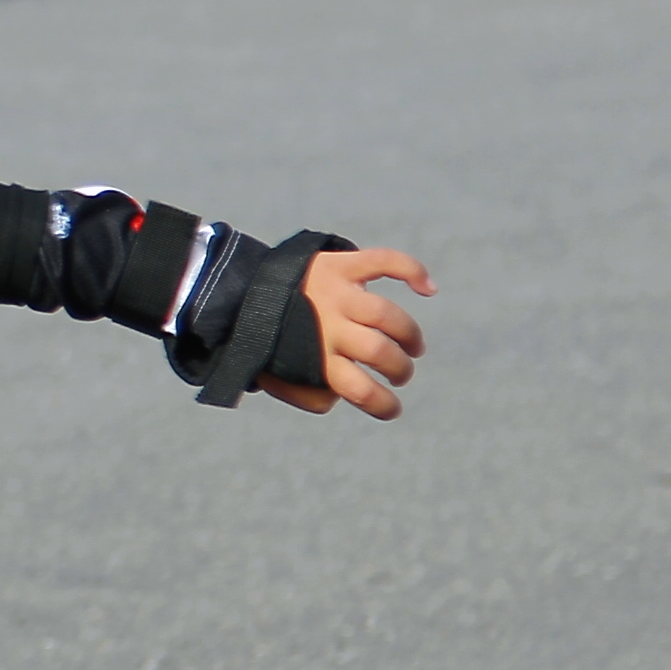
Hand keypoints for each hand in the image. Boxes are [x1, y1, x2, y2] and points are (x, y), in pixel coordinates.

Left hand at [259, 249, 431, 420]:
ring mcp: (336, 292)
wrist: (241, 288)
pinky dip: (412, 270)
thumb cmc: (268, 338)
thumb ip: (307, 395)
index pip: (361, 389)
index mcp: (315, 357)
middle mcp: (328, 325)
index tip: (393, 408)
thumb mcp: (277, 375)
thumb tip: (338, 397)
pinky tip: (429, 289)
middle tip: (400, 373)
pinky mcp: (340, 264)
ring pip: (387, 315)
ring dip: (409, 335)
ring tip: (413, 347)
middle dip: (400, 369)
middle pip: (380, 351)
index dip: (385, 406)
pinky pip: (383, 261)